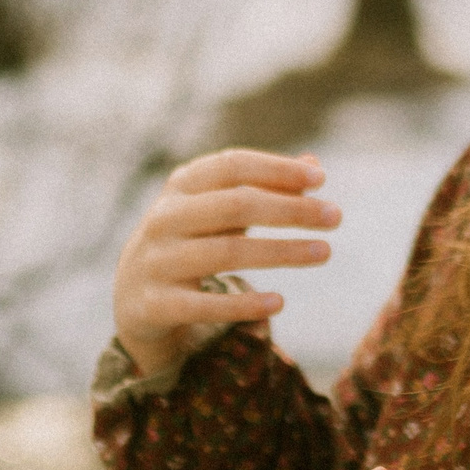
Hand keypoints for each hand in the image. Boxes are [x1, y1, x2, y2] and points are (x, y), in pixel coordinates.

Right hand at [112, 149, 340, 376]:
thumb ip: (263, 187)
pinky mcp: (155, 304)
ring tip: (324, 252)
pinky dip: (244, 304)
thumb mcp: (218, 211)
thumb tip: (314, 165)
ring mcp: (156, 261)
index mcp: (180, 187)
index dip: (276, 169)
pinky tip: (279, 302)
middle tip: (336, 217)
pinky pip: (205, 304)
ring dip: (281, 252)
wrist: (133, 298)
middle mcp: (164, 218)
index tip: (321, 178)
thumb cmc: (190, 242)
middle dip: (290, 209)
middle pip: (235, 205)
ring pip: (226, 253)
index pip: (231, 166)